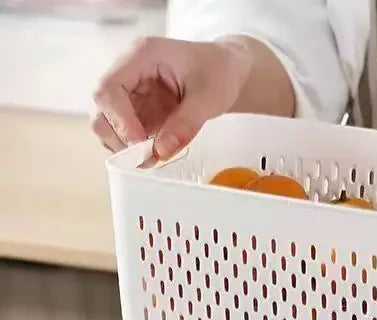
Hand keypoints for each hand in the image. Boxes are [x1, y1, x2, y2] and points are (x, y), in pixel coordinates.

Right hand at [91, 36, 254, 158]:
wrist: (227, 70)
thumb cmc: (219, 73)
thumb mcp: (209, 97)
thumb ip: (185, 123)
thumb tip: (160, 152)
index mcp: (141, 56)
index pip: (109, 88)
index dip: (119, 120)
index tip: (141, 145)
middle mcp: (129, 72)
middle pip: (102, 108)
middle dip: (119, 136)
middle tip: (147, 158)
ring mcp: (132, 92)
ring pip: (108, 123)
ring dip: (125, 145)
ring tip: (154, 158)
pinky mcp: (139, 110)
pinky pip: (125, 132)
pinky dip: (135, 147)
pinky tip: (156, 154)